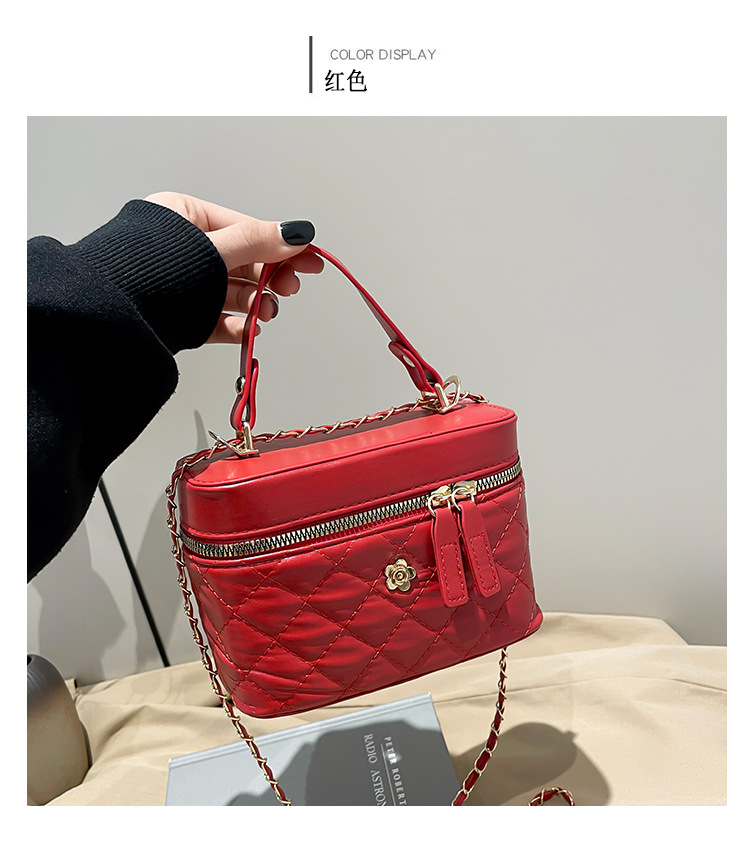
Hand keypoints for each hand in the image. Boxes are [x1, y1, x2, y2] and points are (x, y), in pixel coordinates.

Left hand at [145, 192, 322, 343]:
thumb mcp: (212, 250)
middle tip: (290, 288)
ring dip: (255, 304)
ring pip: (231, 294)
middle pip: (242, 263)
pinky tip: (248, 329)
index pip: (246, 229)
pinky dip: (236, 325)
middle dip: (268, 279)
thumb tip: (296, 232)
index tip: (310, 260)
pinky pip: (216, 320)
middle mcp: (183, 249)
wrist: (107, 319)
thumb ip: (257, 242)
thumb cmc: (148, 272)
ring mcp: (182, 285)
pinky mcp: (179, 318)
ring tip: (265, 313)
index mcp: (184, 217)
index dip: (282, 246)